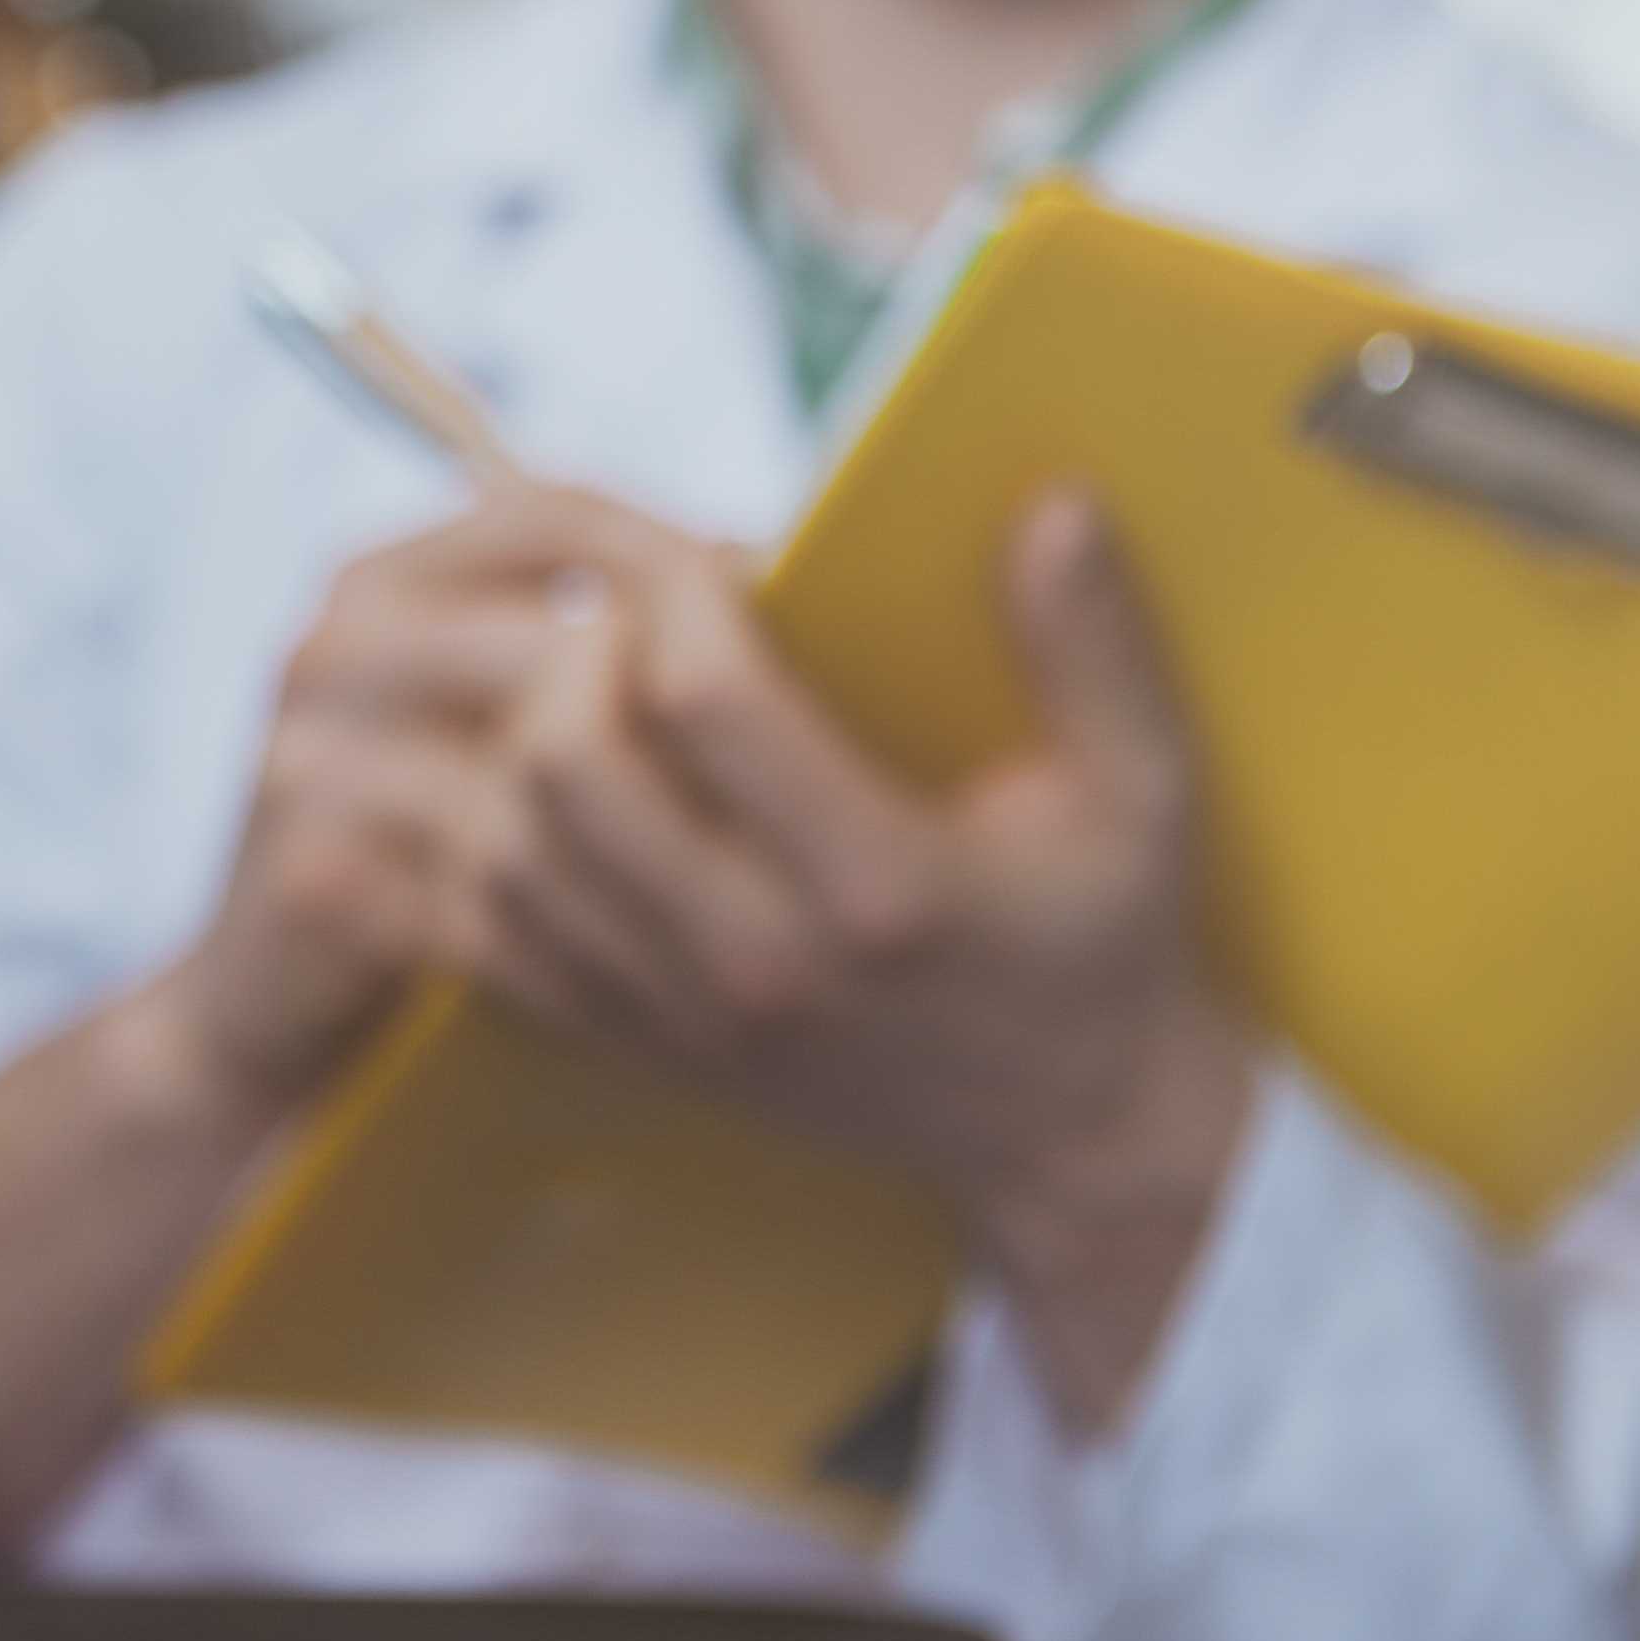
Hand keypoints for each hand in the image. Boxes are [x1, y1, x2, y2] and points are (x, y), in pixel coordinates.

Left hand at [152, 477, 1255, 1427]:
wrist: (1069, 1135)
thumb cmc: (1102, 939)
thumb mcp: (1144, 796)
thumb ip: (1098, 648)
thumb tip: (1056, 505)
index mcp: (881, 887)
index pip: (704, 701)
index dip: (677, 595)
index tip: (714, 559)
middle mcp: (761, 961)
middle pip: (565, 766)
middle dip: (577, 654)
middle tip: (636, 619)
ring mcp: (685, 1018)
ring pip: (507, 847)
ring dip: (524, 743)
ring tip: (599, 692)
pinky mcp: (641, 1048)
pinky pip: (495, 934)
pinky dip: (499, 843)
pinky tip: (567, 791)